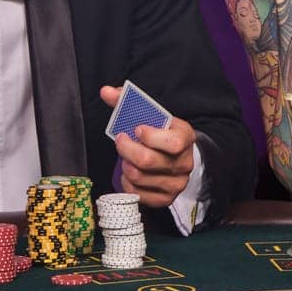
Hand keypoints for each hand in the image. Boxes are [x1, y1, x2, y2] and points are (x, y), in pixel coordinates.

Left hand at [100, 84, 198, 208]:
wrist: (178, 156)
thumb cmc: (162, 133)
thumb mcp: (152, 115)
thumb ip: (128, 102)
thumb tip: (106, 91)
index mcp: (186, 138)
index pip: (172, 142)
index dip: (150, 136)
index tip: (137, 129)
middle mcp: (184, 163)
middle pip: (147, 160)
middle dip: (127, 149)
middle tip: (121, 141)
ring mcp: (176, 183)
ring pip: (139, 177)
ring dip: (126, 166)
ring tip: (126, 158)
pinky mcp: (165, 198)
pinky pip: (138, 194)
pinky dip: (127, 183)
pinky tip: (129, 173)